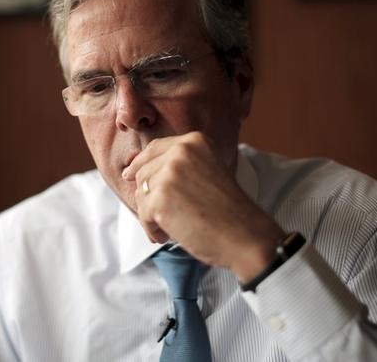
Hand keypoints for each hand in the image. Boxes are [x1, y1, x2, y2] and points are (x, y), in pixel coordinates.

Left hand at [123, 131, 284, 281]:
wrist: (246, 235)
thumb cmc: (229, 211)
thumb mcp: (207, 171)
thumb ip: (179, 165)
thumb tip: (135, 171)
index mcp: (194, 141)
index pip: (154, 149)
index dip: (140, 163)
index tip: (130, 175)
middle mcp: (180, 151)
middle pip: (143, 172)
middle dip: (149, 196)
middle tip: (165, 216)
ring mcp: (169, 173)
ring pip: (141, 194)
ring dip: (152, 215)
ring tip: (173, 227)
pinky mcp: (160, 198)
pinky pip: (143, 215)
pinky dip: (153, 229)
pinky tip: (170, 235)